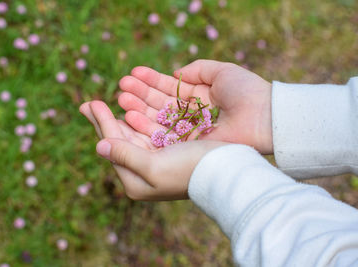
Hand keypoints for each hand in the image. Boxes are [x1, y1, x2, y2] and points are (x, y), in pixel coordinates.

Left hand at [79, 100, 225, 200]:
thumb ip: (125, 155)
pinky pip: (145, 134)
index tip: (91, 102)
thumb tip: (99, 146)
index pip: (113, 147)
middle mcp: (142, 174)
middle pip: (118, 142)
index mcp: (135, 181)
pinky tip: (128, 112)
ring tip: (101, 104)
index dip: (102, 123)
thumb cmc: (190, 170)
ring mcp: (154, 163)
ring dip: (118, 118)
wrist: (226, 173)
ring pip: (130, 136)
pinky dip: (136, 121)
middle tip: (87, 103)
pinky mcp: (167, 153)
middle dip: (104, 121)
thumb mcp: (154, 166)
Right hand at [118, 59, 272, 153]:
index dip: (151, 81)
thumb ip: (197, 69)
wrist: (264, 117)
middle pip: (160, 104)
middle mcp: (191, 114)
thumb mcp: (222, 71)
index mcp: (199, 96)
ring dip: (139, 109)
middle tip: (121, 87)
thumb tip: (175, 74)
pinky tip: (130, 117)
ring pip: (158, 120)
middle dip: (140, 95)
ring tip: (121, 99)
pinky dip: (147, 127)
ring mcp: (189, 131)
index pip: (169, 88)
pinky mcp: (189, 146)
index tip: (132, 74)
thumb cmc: (246, 92)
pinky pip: (164, 136)